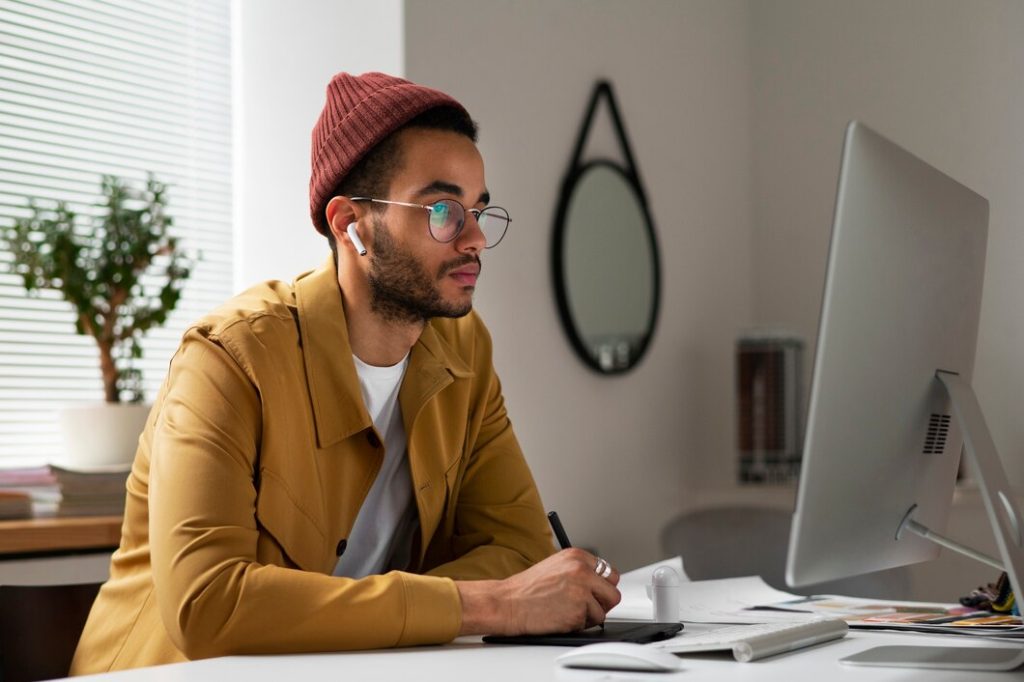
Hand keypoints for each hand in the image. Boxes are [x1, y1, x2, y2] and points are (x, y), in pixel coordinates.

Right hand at [457, 549, 620, 635]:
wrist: (508, 603)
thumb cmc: (526, 588)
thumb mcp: (556, 567)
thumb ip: (579, 571)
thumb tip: (599, 584)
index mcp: (576, 556)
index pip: (608, 572)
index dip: (601, 586)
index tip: (594, 592)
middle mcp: (582, 570)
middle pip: (613, 591)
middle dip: (602, 602)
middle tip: (587, 606)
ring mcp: (581, 591)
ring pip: (603, 610)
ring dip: (589, 615)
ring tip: (567, 611)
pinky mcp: (578, 611)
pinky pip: (591, 624)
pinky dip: (579, 625)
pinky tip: (562, 618)